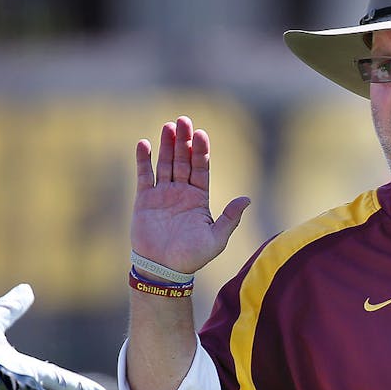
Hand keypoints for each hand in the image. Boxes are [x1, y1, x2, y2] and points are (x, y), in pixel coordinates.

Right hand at [131, 115, 250, 273]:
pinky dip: (143, 160)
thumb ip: (230, 218)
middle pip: (183, 161)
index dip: (201, 151)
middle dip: (184, 141)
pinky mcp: (144, 200)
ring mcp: (163, 195)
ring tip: (168, 126)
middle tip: (183, 120)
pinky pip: (144, 176)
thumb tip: (247, 199)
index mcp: (199, 198)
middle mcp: (182, 192)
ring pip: (165, 164)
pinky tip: (144, 144)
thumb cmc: (192, 257)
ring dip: (166, 145)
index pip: (201, 169)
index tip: (201, 134)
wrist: (164, 269)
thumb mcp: (216, 238)